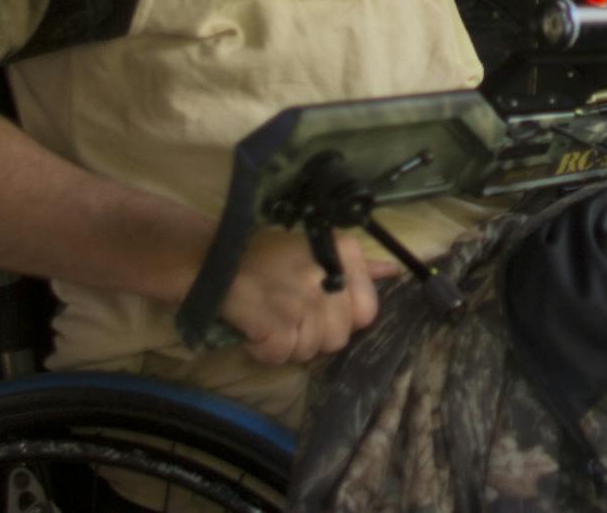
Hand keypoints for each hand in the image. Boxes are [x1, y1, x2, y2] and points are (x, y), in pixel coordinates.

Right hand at [218, 229, 399, 364]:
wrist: (213, 258)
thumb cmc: (267, 253)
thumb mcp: (316, 248)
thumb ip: (357, 265)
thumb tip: (393, 271)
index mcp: (344, 253)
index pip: (367, 311)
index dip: (342, 318)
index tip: (320, 308)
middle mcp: (328, 277)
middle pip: (339, 337)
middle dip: (314, 334)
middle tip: (290, 315)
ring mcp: (302, 303)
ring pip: (311, 350)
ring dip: (289, 343)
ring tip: (270, 318)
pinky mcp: (276, 326)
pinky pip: (282, 357)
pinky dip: (265, 351)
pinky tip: (255, 329)